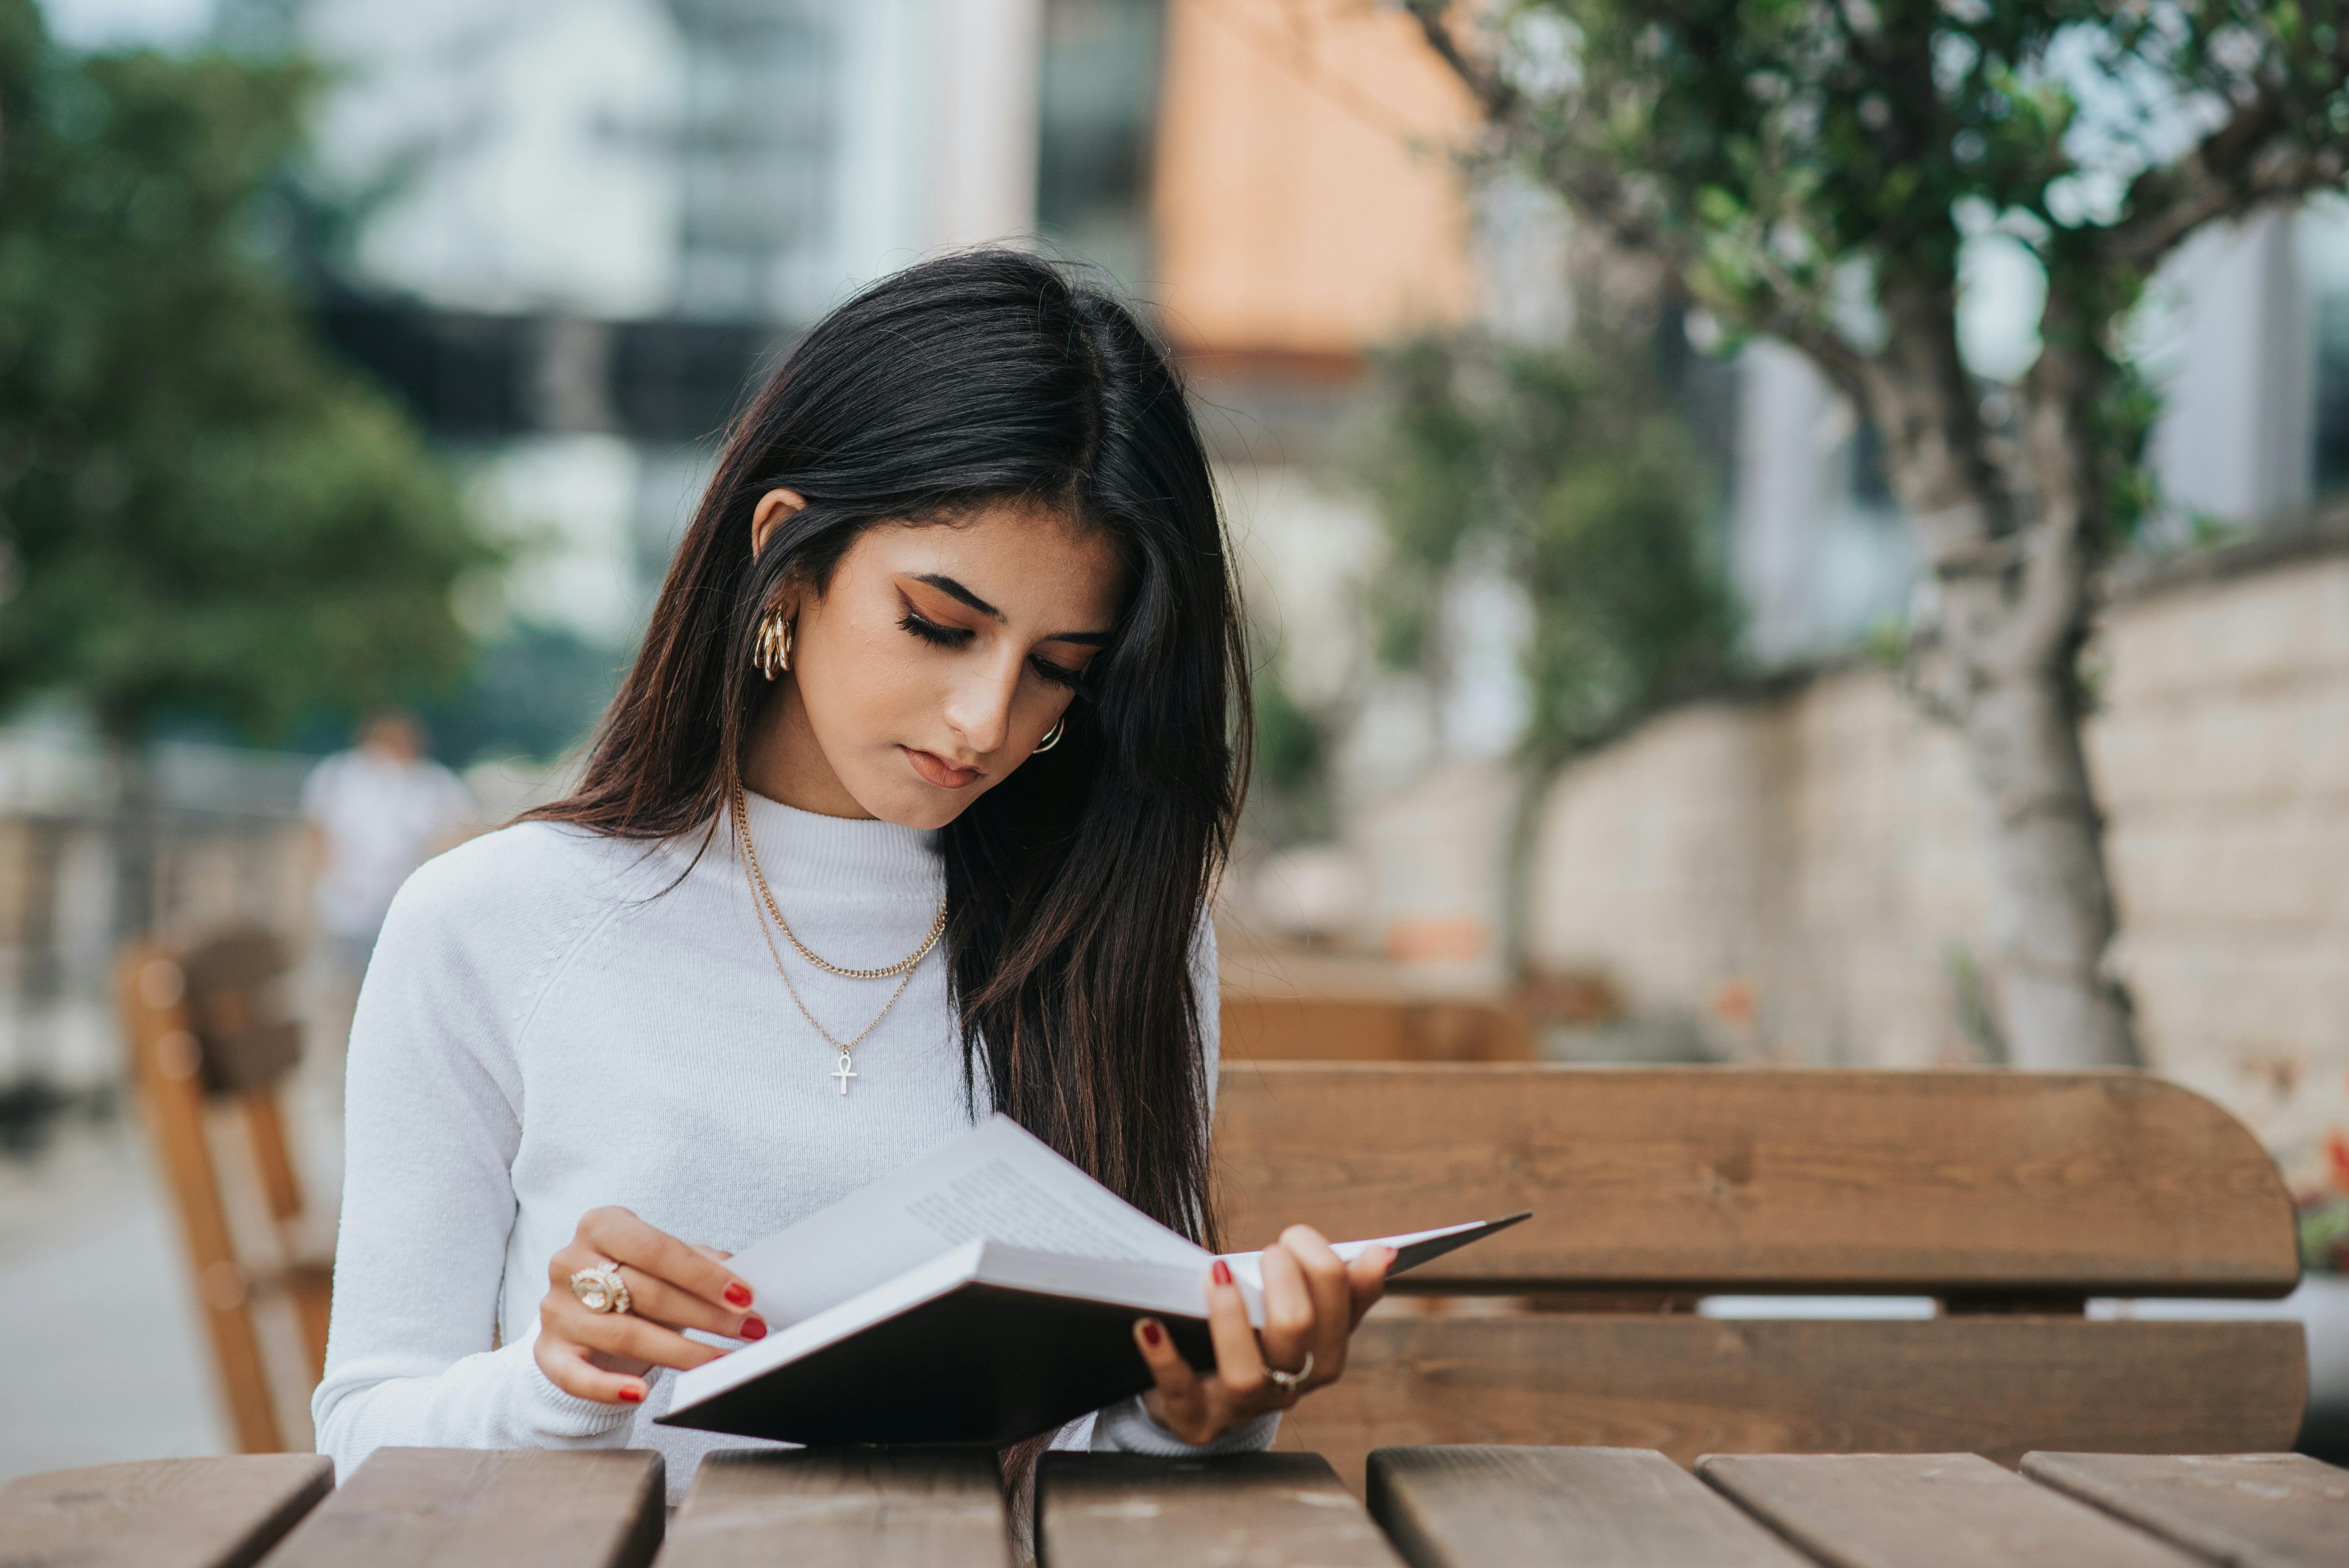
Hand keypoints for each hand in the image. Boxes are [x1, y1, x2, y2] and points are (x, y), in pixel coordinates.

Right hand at [536, 1206, 764, 1404]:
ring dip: (679, 1352)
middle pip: (646, 1293)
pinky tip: (639, 1393)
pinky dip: (607, 1386)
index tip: (744, 1296)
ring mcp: (555, 1309)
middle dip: (705, 1314)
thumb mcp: (661, 1260)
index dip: (703, 1275)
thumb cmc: (633, 1278)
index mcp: (601, 1226)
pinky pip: (575, 1375)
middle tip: (748, 1330)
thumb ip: (698, 1261)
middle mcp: (569, 1263)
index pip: (656, 1249)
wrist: (580, 1308)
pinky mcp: (548, 1351)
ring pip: (624, 1334)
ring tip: (719, 1361)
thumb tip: (738, 1275)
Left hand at [1131, 1225, 1392, 1444]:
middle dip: (1281, 1278)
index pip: (1339, 1308)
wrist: (1203, 1399)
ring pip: (1246, 1372)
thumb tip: (1383, 1253)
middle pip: (1297, 1332)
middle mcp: (1290, 1387)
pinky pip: (1179, 1390)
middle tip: (1264, 1252)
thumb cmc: (1257, 1339)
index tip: (1295, 1235)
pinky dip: (1164, 1356)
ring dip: (1230, 1317)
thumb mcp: (1299, 1312)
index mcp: (1323, 1355)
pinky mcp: (1193, 1419)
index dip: (1321, 1263)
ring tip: (1216, 1274)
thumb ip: (1340, 1287)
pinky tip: (1148, 1324)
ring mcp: (1240, 1407)